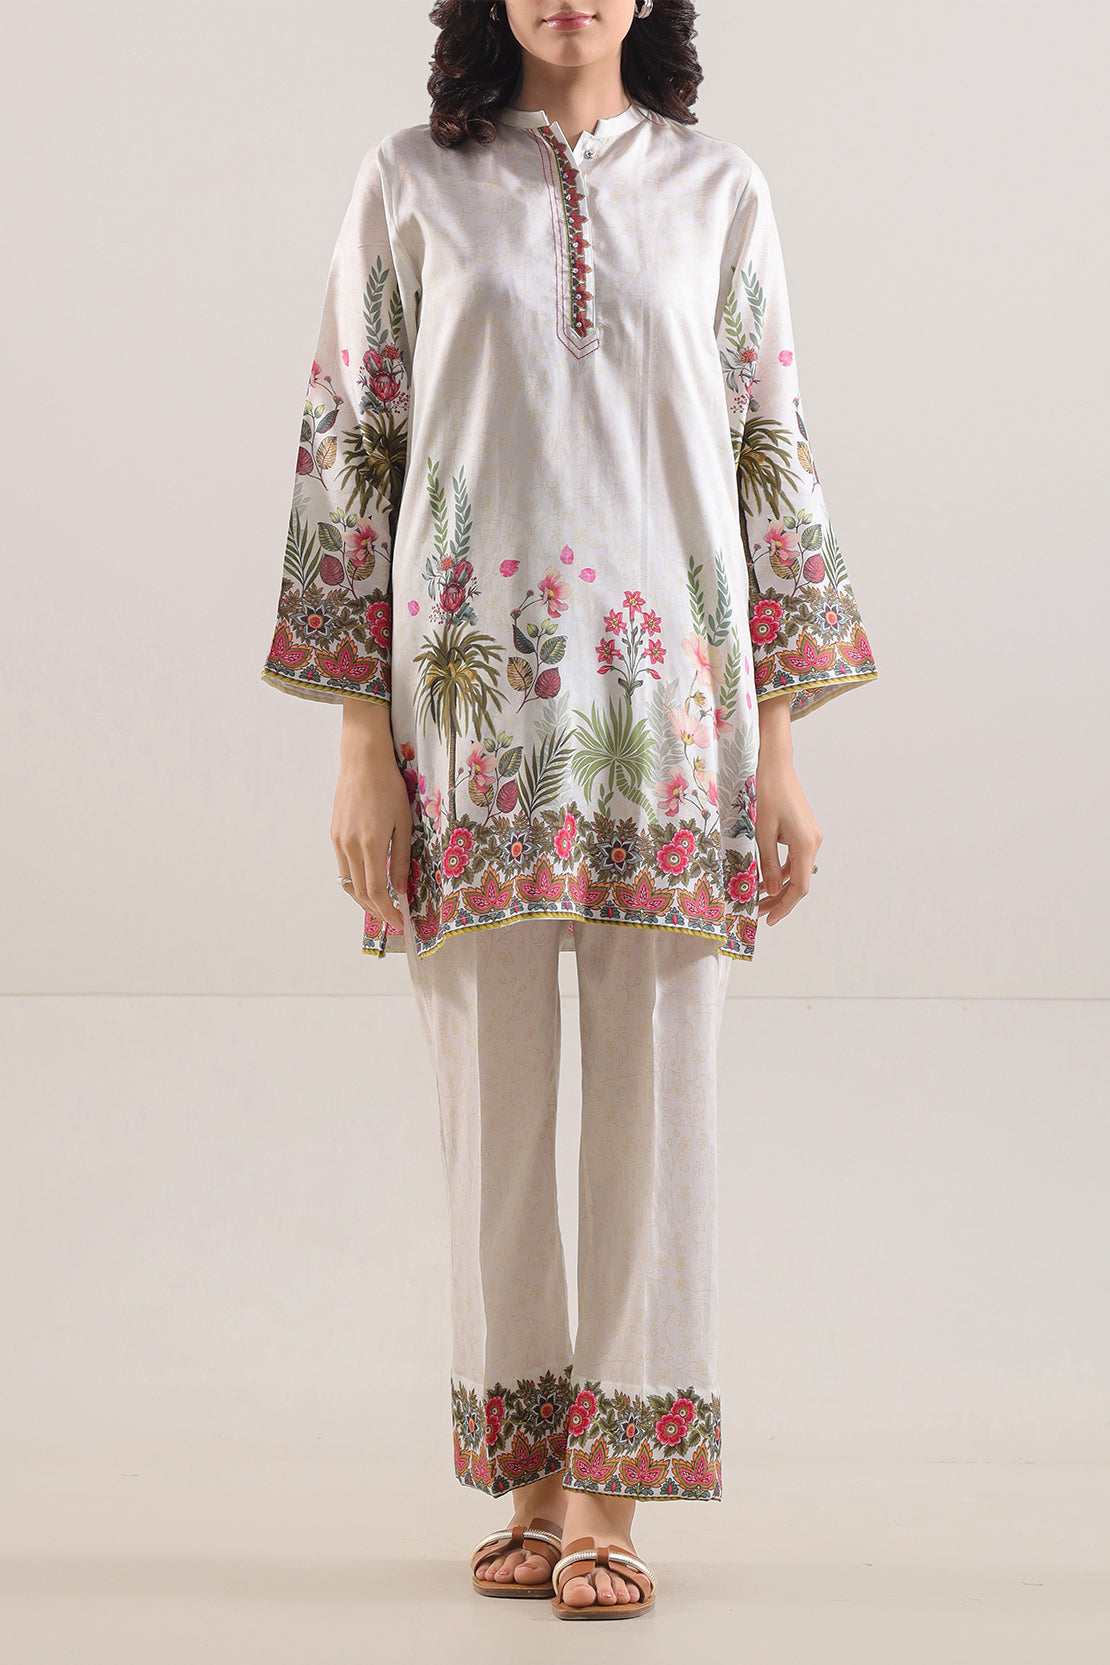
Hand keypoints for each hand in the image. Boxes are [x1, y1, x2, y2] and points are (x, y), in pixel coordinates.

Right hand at [332, 700, 411, 932]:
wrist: (362, 760)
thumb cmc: (389, 787)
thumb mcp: (404, 823)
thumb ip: (401, 859)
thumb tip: (400, 890)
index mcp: (371, 844)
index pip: (376, 892)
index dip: (388, 912)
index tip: (401, 923)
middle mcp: (350, 846)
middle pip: (360, 893)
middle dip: (378, 911)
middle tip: (394, 920)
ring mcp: (339, 840)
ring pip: (349, 883)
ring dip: (365, 900)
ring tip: (383, 908)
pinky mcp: (335, 834)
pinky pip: (344, 867)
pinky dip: (356, 882)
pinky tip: (370, 883)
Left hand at [754, 743, 821, 929]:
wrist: (774, 764)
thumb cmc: (766, 792)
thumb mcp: (761, 832)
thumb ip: (768, 863)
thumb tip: (772, 891)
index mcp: (806, 844)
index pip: (799, 887)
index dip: (785, 907)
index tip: (768, 919)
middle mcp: (813, 841)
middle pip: (799, 881)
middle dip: (779, 900)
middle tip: (757, 913)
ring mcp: (810, 835)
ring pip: (797, 870)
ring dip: (779, 886)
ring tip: (756, 899)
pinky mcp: (803, 830)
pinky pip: (794, 858)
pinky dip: (781, 871)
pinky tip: (764, 878)